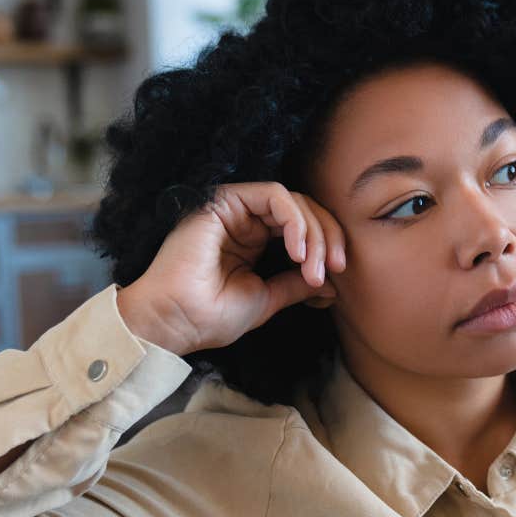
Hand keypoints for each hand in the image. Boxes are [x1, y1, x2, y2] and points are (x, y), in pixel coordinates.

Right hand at [118, 181, 345, 353]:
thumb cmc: (212, 316)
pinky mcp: (226, 200)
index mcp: (256, 241)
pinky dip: (294, 220)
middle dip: (328, 236)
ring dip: (314, 232)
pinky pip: (274, 195)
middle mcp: (247, 220)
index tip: (338, 275)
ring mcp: (236, 209)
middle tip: (336, 268)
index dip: (328, 245)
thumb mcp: (268, 298)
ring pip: (294, 201)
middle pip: (304, 210)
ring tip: (313, 268)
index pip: (303, 228)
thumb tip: (331, 282)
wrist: (177, 321)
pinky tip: (297, 251)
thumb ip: (297, 284)